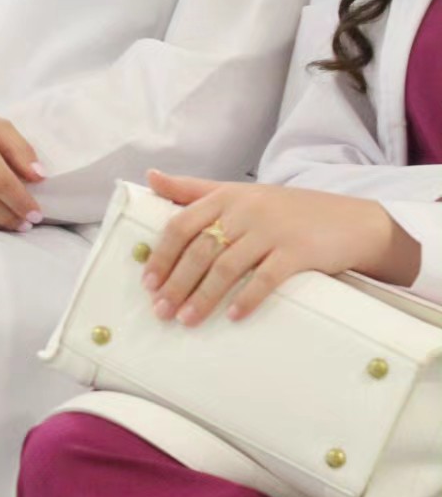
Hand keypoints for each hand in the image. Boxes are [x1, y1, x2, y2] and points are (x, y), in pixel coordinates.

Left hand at [141, 171, 420, 325]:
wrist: (348, 219)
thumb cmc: (285, 210)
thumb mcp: (238, 193)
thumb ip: (193, 189)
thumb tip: (150, 176)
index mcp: (225, 196)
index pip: (182, 224)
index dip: (162, 254)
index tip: (148, 282)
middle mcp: (245, 210)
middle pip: (200, 249)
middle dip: (176, 282)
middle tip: (161, 310)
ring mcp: (271, 230)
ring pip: (227, 266)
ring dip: (203, 297)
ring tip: (187, 320)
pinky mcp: (297, 251)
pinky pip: (266, 278)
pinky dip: (247, 299)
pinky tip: (233, 317)